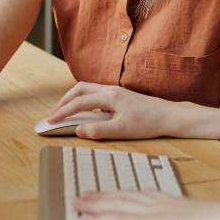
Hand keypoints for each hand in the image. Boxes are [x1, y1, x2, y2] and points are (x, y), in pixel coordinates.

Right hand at [47, 82, 182, 138]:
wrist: (169, 116)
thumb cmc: (148, 123)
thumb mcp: (122, 131)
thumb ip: (98, 130)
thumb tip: (78, 130)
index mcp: (109, 97)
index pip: (78, 102)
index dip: (62, 112)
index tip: (50, 121)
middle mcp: (111, 90)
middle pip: (79, 89)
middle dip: (64, 100)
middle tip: (54, 114)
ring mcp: (116, 91)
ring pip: (88, 89)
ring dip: (74, 98)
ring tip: (66, 111)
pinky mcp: (121, 95)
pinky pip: (96, 93)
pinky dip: (85, 99)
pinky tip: (86, 111)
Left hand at [74, 191, 219, 219]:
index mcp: (171, 201)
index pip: (140, 194)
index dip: (121, 193)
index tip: (110, 192)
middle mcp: (158, 203)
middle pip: (123, 196)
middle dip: (102, 195)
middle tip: (84, 194)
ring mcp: (152, 212)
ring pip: (114, 205)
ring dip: (93, 205)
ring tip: (77, 204)